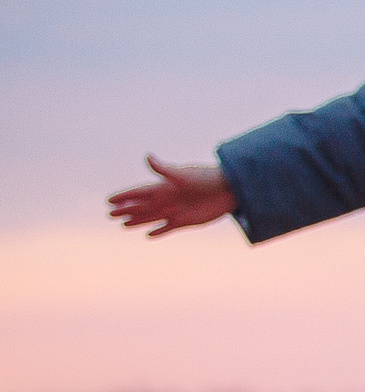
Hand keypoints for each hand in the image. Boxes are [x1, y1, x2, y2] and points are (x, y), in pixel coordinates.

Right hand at [108, 156, 236, 236]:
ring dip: (137, 221)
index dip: (124, 196)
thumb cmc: (206, 178)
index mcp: (163, 187)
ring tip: (122, 225)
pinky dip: (158, 232)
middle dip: (125, 210)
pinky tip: (148, 235)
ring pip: (151, 218)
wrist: (228, 190)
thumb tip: (147, 156)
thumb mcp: (182, 174)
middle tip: (109, 214)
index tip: (109, 200)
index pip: (138, 192)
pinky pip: (167, 228)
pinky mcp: (185, 222)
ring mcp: (175, 211)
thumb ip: (163, 169)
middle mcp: (166, 200)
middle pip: (140, 206)